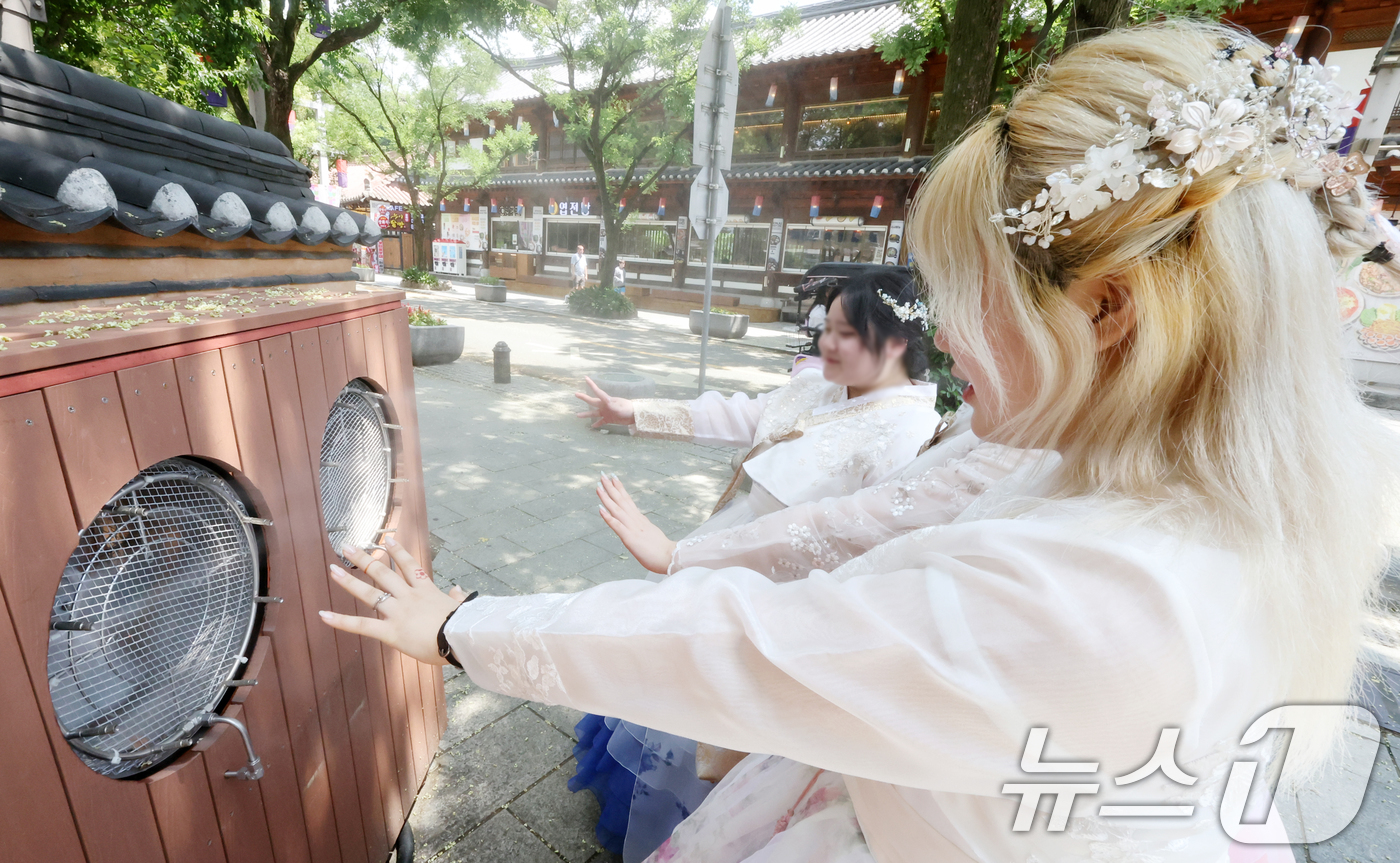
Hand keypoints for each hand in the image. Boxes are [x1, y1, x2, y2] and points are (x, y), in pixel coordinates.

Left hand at [320, 538, 470, 665]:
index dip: (397, 552)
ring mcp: (398, 613)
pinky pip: (362, 625)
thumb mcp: (461, 607)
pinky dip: (341, 621)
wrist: (461, 637)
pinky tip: (323, 614)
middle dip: (364, 559)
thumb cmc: (464, 625)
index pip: (409, 566)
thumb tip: (458, 590)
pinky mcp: (390, 632)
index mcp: (426, 591)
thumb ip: (457, 597)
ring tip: (332, 569)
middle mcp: (408, 597)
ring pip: (369, 594)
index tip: (386, 540)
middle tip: (347, 546)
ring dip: (349, 581)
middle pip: (383, 573)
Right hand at [574, 376, 634, 426]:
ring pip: (593, 413)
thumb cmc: (627, 408)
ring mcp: (606, 412)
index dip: (591, 385)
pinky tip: (592, 426)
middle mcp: (604, 405)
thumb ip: (611, 403)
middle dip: (584, 397)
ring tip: (577, 415)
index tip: (585, 378)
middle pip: (592, 401)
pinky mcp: (609, 419)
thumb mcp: (618, 405)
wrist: (634, 415)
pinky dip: (597, 424)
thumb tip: (605, 400)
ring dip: (586, 414)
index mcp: (606, 400)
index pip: (597, 391)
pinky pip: (601, 421)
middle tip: (575, 394)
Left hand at [596, 473, 675, 574]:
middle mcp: (636, 521)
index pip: (628, 501)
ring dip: (607, 497)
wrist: (671, 558)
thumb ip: (646, 527)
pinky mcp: (630, 538)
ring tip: (599, 486)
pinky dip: (608, 517)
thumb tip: (643, 521)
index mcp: (641, 521)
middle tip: (603, 475)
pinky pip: (617, 526)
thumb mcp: (652, 535)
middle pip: (622, 501)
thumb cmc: (663, 551)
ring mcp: (633, 528)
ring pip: (617, 510)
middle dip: (611, 487)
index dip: (620, 489)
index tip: (614, 478)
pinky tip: (599, 509)